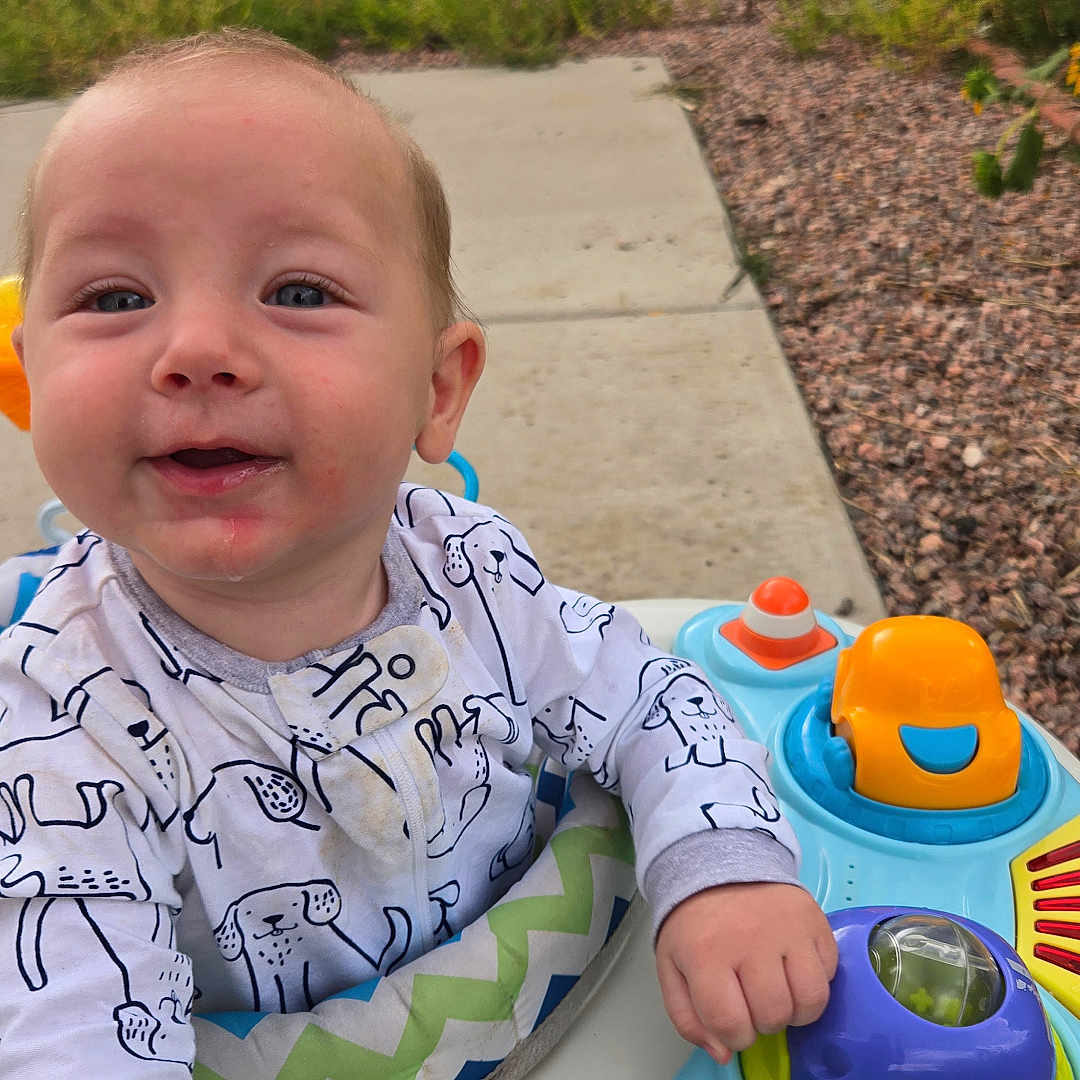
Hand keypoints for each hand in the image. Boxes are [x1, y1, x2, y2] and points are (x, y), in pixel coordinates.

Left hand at [655, 882, 836, 1064]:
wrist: (717, 864)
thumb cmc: (694, 922)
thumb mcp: (672, 966)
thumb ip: (688, 1017)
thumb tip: (723, 1053)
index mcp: (706, 952)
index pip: (731, 1023)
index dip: (734, 1036)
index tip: (732, 1022)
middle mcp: (750, 938)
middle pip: (774, 1015)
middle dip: (763, 1021)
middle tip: (752, 1000)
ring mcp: (787, 927)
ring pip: (811, 1001)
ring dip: (795, 1009)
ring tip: (777, 991)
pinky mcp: (814, 919)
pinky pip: (829, 972)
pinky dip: (815, 979)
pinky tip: (792, 965)